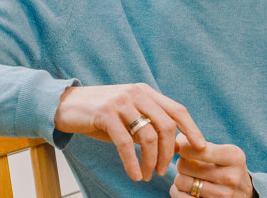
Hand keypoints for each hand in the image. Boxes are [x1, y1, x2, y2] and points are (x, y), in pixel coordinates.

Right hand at [54, 84, 205, 181]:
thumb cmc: (101, 115)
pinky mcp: (105, 114)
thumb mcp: (129, 116)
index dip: (192, 129)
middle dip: (168, 153)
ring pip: (148, 136)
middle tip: (164, 170)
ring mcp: (121, 102)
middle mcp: (136, 93)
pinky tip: (134, 174)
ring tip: (147, 174)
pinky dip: (132, 163)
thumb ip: (150, 125)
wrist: (66, 105)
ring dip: (151, 161)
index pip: (178, 110)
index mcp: (146, 92)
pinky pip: (125, 143)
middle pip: (166, 125)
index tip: (201, 148)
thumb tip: (176, 146)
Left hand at [171, 134, 254, 197]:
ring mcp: (223, 195)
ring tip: (189, 176)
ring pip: (181, 182)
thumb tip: (175, 141)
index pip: (198, 149)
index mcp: (233, 157)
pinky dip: (177, 192)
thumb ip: (199, 142)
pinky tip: (184, 189)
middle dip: (181, 163)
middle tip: (188, 164)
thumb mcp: (222, 150)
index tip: (184, 149)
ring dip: (180, 178)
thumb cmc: (226, 165)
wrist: (243, 191)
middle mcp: (230, 177)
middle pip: (184, 165)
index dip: (184, 147)